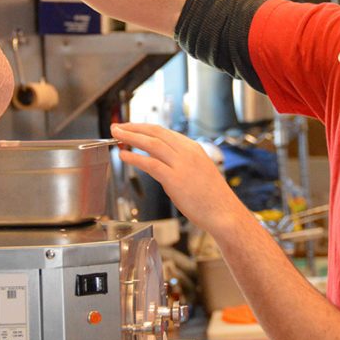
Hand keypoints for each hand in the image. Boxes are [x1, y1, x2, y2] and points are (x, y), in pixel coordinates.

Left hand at [110, 123, 245, 234]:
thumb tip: (157, 160)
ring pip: (151, 144)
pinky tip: (124, 156)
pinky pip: (150, 164)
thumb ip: (178, 163)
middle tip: (117, 127)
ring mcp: (182, 164)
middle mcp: (187, 152)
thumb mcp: (197, 171)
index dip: (143, 128)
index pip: (164, 132)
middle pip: (155, 132)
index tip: (130, 127)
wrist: (224, 212)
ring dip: (130, 137)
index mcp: (193, 148)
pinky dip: (134, 158)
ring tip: (116, 135)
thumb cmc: (211, 197)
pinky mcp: (175, 179)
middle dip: (133, 128)